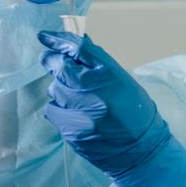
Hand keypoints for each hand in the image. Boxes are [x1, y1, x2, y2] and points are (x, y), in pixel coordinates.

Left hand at [39, 31, 185, 186]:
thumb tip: (74, 43)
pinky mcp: (71, 129)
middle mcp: (95, 91)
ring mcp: (81, 111)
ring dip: (60, 88)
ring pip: (54, 88)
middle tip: (52, 61)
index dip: (59, 39)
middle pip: (61, 66)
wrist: (140, 150)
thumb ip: (97, 63)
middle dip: (53, 61)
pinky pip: (53, 109)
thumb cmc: (135, 112)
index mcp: (111, 74)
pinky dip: (59, 107)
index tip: (45, 36)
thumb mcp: (122, 80)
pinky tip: (73, 112)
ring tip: (77, 96)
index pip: (79, 48)